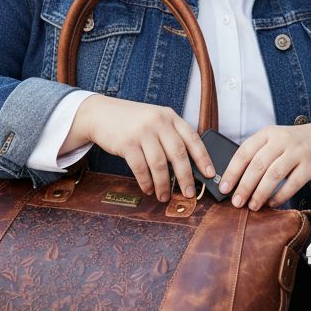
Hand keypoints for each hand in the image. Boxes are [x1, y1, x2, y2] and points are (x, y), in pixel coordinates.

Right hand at [69, 95, 214, 201]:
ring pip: (159, 164)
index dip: (204, 158)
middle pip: (178, 154)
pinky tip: (148, 189)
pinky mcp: (127, 143)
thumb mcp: (155, 120)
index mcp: (170, 117)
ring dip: (164, 184)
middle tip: (188, 193)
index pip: (192, 138)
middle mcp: (158, 122)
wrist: (100, 114)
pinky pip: (141, 168)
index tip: (210, 174)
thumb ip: (170, 136)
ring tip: (164, 196)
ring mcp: (142, 132)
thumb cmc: (132, 122)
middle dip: (185, 177)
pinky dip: (146, 182)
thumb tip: (188, 166)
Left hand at [218, 123, 310, 209]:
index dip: (232, 172)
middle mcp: (282, 140)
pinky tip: (271, 203)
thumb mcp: (273, 142)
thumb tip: (233, 182)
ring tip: (252, 206)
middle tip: (236, 202)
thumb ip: (256, 156)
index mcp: (267, 133)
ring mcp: (298, 152)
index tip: (224, 188)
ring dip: (261, 193)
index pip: (244, 152)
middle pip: (258, 165)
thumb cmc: (292, 146)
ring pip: (274, 175)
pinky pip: (292, 184)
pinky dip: (280, 196)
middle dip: (245, 186)